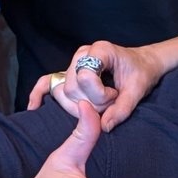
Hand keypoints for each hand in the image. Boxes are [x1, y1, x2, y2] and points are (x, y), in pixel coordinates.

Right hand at [26, 40, 167, 129]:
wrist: (143, 64)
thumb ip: (122, 108)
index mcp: (100, 50)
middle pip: (72, 88)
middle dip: (91, 103)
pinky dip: (39, 94)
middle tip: (111, 102)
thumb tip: (103, 127)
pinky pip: (47, 82)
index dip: (99, 94)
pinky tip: (34, 108)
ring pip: (64, 92)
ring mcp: (74, 64)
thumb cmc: (141, 72)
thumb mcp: (138, 90)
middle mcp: (83, 54)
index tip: (115, 95)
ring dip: (80, 105)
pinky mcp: (69, 74)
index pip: (85, 77)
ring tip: (102, 102)